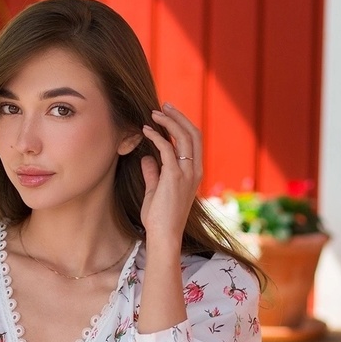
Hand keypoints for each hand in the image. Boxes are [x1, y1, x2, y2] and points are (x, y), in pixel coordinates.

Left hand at [139, 103, 203, 245]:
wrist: (163, 236)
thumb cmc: (159, 218)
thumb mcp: (156, 191)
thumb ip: (154, 173)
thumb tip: (147, 159)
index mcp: (194, 173)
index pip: (194, 141)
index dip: (182, 125)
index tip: (167, 115)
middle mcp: (194, 171)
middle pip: (193, 133)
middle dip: (179, 116)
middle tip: (163, 106)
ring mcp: (187, 173)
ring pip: (184, 137)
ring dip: (169, 121)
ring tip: (153, 113)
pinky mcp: (174, 176)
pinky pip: (168, 148)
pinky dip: (157, 136)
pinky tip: (146, 131)